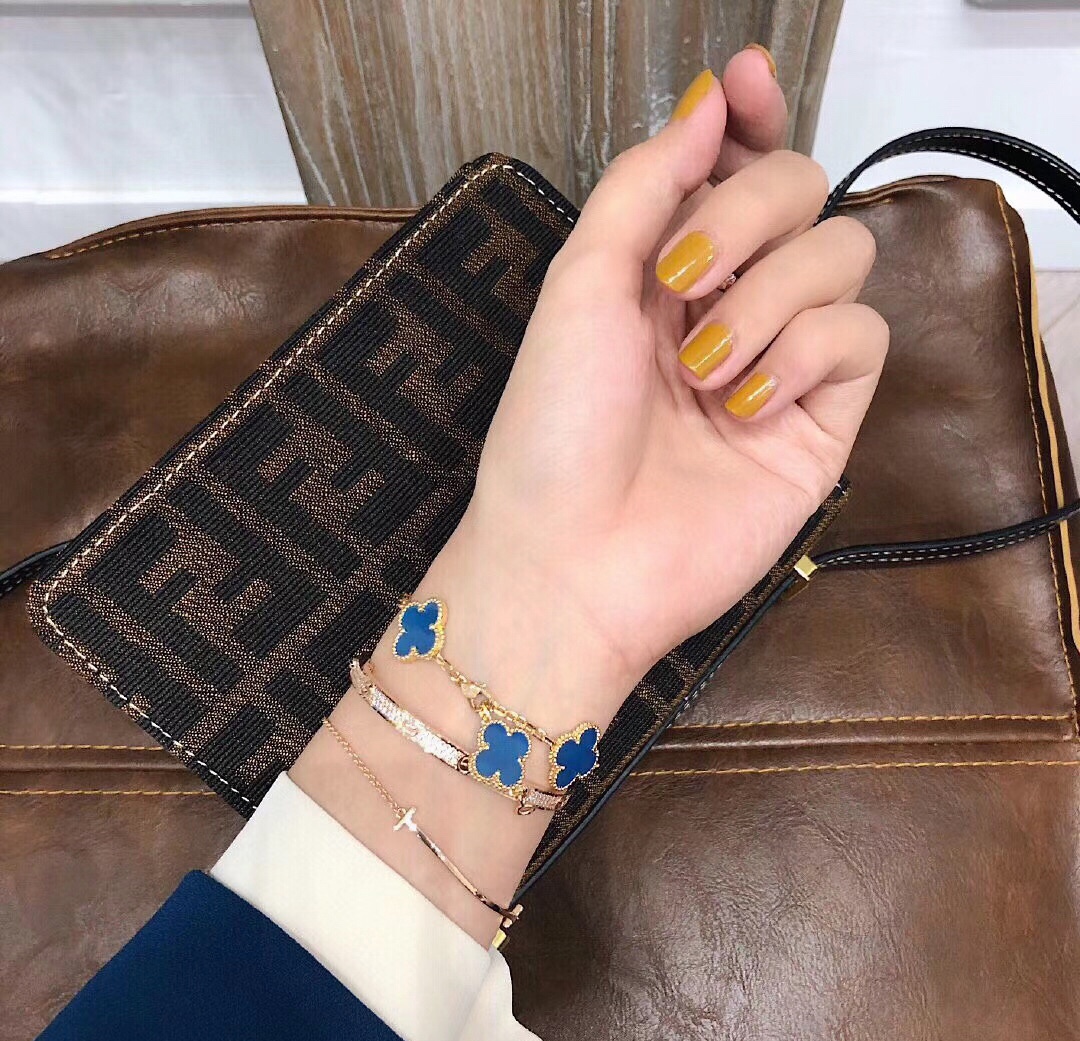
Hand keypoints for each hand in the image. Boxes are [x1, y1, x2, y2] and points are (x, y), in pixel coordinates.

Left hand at [446, 64, 886, 714]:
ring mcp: (779, 363)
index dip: (750, 119)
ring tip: (704, 371)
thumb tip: (712, 99)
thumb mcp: (581, 284)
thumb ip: (646, 183)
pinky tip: (746, 405)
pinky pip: (861, 338)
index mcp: (661, 270)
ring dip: (768, 297)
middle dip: (746, 214)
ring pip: (841, 256)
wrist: (575, 560)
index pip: (733, 167)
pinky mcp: (823, 422)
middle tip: (683, 279)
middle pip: (800, 192)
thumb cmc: (555, 428)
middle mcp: (726, 304)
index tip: (749, 84)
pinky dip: (805, 354)